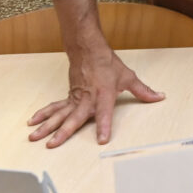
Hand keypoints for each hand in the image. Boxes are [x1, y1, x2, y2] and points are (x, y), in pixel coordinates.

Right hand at [28, 46, 162, 147]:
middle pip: (74, 117)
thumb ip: (143, 91)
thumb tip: (159, 97)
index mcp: (104, 94)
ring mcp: (75, 98)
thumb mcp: (128, 77)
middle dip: (63, 131)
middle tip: (53, 144)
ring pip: (60, 114)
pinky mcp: (68, 97)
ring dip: (47, 126)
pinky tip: (33, 123)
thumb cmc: (107, 64)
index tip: (102, 139)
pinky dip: (43, 114)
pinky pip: (54, 107)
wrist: (89, 49)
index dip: (104, 126)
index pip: (104, 113)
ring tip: (35, 137)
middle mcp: (87, 98)